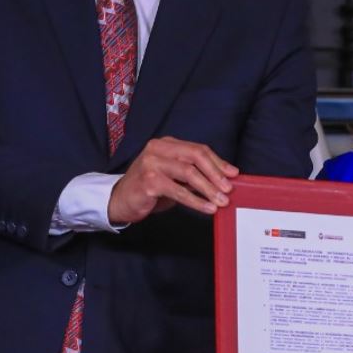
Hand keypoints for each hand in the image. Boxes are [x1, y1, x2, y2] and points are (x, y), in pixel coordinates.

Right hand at [108, 137, 238, 221]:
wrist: (119, 201)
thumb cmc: (149, 189)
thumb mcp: (173, 176)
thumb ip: (192, 173)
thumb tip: (223, 180)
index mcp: (167, 144)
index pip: (198, 150)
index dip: (218, 162)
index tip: (233, 174)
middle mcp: (158, 149)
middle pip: (195, 157)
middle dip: (216, 173)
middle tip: (229, 189)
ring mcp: (152, 163)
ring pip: (188, 173)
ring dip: (208, 188)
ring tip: (221, 201)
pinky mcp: (149, 181)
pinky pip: (178, 191)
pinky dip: (196, 200)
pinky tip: (207, 208)